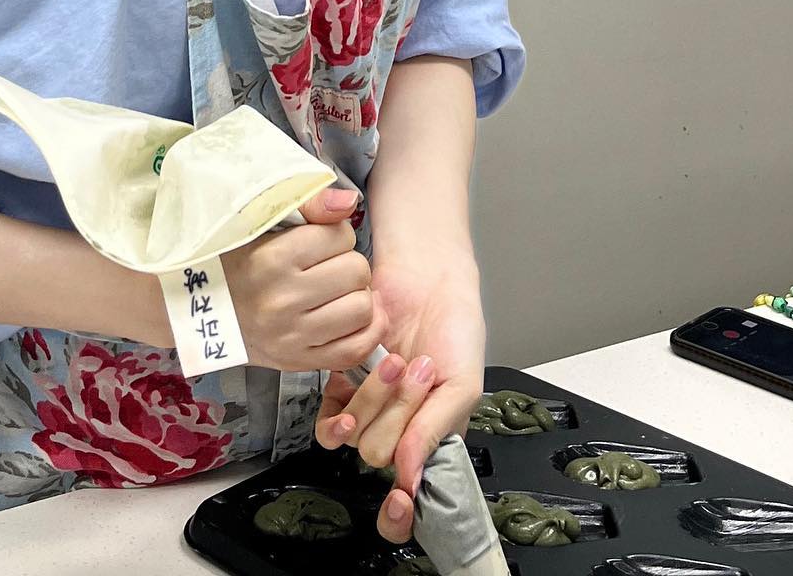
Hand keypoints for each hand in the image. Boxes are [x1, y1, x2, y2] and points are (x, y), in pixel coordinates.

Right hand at [221, 189, 385, 373]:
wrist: (199, 309)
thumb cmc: (234, 258)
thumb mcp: (259, 220)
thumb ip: (309, 204)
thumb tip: (350, 201)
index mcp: (272, 259)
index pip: (341, 236)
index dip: (336, 234)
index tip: (320, 240)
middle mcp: (282, 300)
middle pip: (357, 272)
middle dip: (348, 262)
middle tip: (328, 266)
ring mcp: (292, 336)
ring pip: (362, 309)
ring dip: (356, 295)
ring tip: (335, 290)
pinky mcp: (298, 362)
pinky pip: (356, 350)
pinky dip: (364, 330)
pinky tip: (350, 314)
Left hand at [314, 254, 484, 543]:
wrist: (427, 279)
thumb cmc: (456, 330)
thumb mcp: (462, 385)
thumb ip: (434, 431)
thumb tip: (409, 478)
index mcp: (430, 443)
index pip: (408, 501)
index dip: (398, 513)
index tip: (400, 501)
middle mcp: (397, 433)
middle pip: (379, 454)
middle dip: (401, 412)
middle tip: (421, 372)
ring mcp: (369, 410)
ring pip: (354, 436)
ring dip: (376, 397)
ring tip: (398, 361)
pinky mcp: (343, 383)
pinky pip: (330, 414)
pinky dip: (346, 396)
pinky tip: (365, 370)